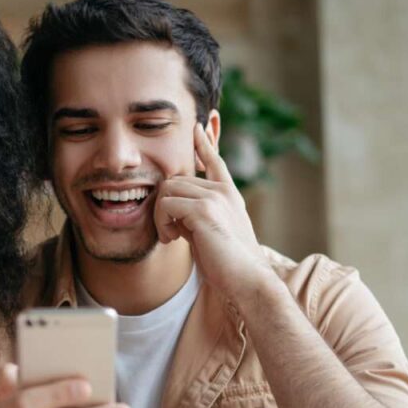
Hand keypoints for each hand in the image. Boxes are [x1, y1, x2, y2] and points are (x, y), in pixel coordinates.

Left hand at [154, 123, 273, 302]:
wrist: (247, 280)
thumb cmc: (228, 264)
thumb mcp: (211, 232)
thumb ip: (195, 215)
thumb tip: (174, 211)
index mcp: (229, 194)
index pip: (215, 161)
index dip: (204, 143)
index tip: (196, 127)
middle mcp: (223, 191)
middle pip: (175, 179)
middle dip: (164, 206)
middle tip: (171, 233)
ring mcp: (214, 198)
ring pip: (167, 189)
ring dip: (160, 215)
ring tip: (172, 237)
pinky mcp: (203, 210)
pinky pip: (165, 204)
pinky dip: (162, 223)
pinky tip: (172, 239)